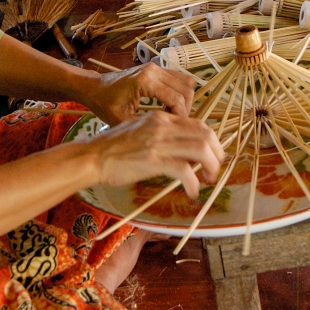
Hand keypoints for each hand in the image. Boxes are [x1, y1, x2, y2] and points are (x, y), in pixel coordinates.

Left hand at [80, 63, 195, 124]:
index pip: (177, 99)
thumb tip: (168, 136)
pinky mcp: (156, 68)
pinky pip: (178, 79)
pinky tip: (167, 106)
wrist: (94, 87)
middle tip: (175, 123)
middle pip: (186, 89)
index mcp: (146, 81)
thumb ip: (145, 126)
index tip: (176, 130)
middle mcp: (154, 70)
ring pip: (186, 82)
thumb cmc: (105, 104)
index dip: (181, 116)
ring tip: (171, 115)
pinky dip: (179, 93)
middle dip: (185, 108)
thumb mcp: (122, 120)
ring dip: (184, 100)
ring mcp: (156, 67)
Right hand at [91, 111, 223, 196]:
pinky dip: (193, 183)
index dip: (212, 142)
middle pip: (206, 134)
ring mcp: (158, 142)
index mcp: (161, 117)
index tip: (212, 156)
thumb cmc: (114, 148)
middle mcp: (163, 125)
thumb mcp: (142, 131)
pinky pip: (184, 171)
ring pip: (200, 150)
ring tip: (207, 180)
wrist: (92, 156)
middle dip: (217, 154)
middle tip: (214, 170)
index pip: (199, 124)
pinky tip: (191, 192)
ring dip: (210, 167)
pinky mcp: (153, 160)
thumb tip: (186, 151)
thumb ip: (164, 135)